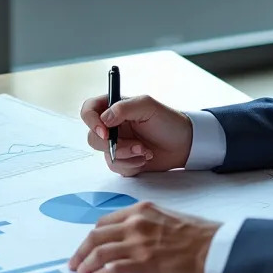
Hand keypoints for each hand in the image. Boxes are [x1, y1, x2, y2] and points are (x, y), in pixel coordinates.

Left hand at [68, 201, 218, 272]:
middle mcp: (135, 223)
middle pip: (96, 236)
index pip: (105, 222)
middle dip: (81, 252)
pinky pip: (112, 269)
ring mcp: (138, 243)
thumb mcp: (166, 218)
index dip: (92, 237)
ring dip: (86, 265)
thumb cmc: (199, 235)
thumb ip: (145, 223)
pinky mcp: (144, 263)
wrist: (215, 247)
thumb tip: (130, 238)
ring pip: (100, 252)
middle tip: (75, 263)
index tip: (86, 247)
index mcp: (140, 210)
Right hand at [78, 94, 194, 175]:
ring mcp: (116, 144)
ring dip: (127, 156)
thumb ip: (123, 108)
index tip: (105, 132)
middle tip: (136, 146)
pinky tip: (146, 158)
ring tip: (146, 151)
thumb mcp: (147, 106)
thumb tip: (104, 120)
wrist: (184, 144)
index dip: (91, 122)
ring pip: (105, 155)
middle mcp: (111, 126)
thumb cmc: (167, 121)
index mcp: (113, 108)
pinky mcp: (123, 160)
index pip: (88, 111)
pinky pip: (117, 167)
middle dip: (115, 146)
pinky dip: (132, 165)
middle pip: (93, 138)